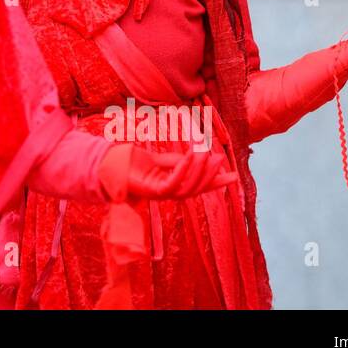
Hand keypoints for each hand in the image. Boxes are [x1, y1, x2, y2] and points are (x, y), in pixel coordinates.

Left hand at [97, 143, 236, 201]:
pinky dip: (183, 170)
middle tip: (219, 158)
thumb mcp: (162, 160)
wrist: (112, 164)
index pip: (200, 186)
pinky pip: (172, 184)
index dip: (216, 182)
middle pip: (195, 189)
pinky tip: (190, 157)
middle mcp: (168, 194)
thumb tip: (198, 158)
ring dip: (198, 171)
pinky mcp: (152, 191)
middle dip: (209, 175)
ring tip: (205, 154)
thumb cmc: (135, 163)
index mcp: (173, 187)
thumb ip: (179, 161)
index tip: (234, 176)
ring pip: (187, 188)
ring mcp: (160, 194)